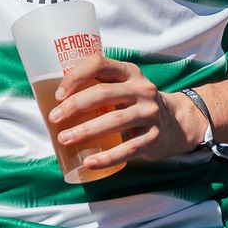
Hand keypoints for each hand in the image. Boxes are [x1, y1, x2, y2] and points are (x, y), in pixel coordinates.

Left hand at [47, 56, 201, 173]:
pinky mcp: (154, 137)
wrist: (175, 123)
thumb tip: (51, 101)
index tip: (59, 94)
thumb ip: (99, 86)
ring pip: (115, 120)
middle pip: (104, 93)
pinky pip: (128, 149)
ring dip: (85, 131)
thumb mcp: (124, 86)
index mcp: (129, 72)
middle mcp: (142, 89)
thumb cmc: (135, 104)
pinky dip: (106, 158)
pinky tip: (89, 163)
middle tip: (54, 119)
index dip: (76, 76)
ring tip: (64, 139)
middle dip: (75, 106)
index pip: (100, 64)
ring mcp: (149, 113)